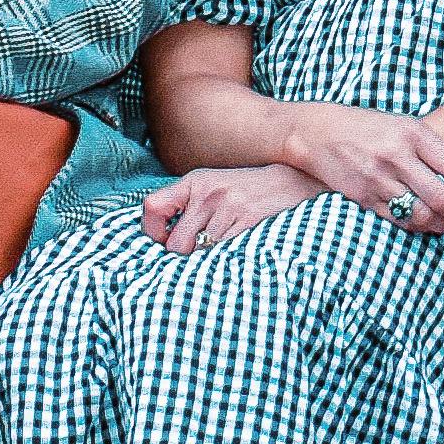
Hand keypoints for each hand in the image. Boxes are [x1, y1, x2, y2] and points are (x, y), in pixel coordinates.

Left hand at [141, 163, 310, 251]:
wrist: (291, 183)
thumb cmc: (246, 190)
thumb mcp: (212, 186)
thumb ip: (186, 206)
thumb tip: (163, 241)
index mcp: (195, 182)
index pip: (152, 206)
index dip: (152, 231)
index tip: (164, 240)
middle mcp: (207, 194)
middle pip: (176, 244)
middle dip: (185, 256)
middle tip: (199, 254)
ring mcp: (228, 209)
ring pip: (201, 254)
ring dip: (209, 260)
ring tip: (221, 252)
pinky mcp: (248, 224)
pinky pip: (224, 255)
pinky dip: (227, 260)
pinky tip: (236, 253)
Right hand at [275, 100, 443, 233]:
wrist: (316, 133)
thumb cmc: (368, 127)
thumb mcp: (403, 125)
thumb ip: (433, 150)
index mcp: (413, 133)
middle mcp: (397, 156)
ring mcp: (379, 179)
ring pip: (423, 215)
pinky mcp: (364, 198)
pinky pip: (400, 221)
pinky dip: (420, 227)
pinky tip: (429, 224)